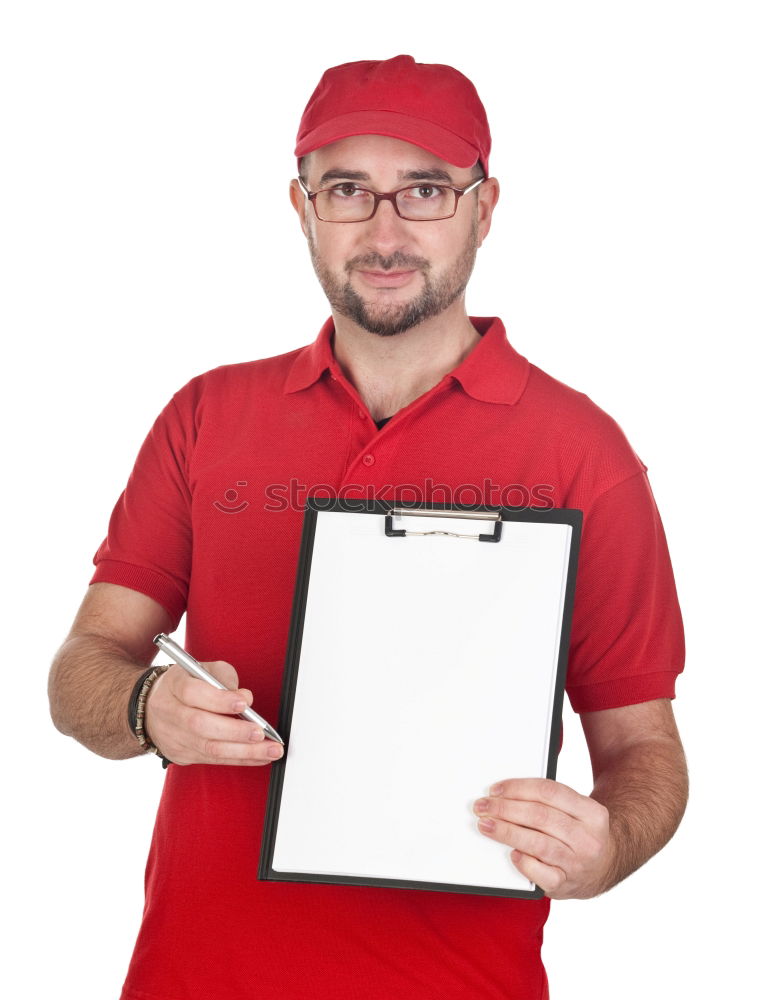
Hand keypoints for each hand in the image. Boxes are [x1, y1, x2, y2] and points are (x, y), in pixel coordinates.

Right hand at [144, 660, 283, 766]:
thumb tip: (245, 697)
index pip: (193, 693)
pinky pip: (213, 760)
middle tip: (260, 733)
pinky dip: (240, 759)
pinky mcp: (182, 755)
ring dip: (244, 751)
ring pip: (209, 749)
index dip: (219, 700)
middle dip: (235, 732)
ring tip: (269, 750)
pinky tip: (259, 756)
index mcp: (174, 686)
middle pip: (200, 725)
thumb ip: (224, 677)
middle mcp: (170, 713)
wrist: (152, 708)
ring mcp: (174, 737)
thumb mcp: (202, 669)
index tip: (244, 702)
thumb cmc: (184, 685)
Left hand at [473, 778, 613, 898]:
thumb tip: (506, 794)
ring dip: (507, 832)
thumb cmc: (579, 833)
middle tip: (484, 806)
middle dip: (506, 809)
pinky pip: (540, 874)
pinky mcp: (565, 886)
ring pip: (537, 843)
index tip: (496, 789)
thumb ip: (550, 800)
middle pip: (540, 816)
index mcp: (592, 813)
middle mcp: (588, 839)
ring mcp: (578, 864)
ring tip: (487, 825)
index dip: (518, 788)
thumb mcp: (578, 811)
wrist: (603, 868)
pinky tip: (511, 853)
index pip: (549, 792)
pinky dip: (523, 862)